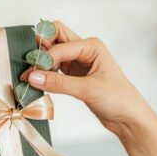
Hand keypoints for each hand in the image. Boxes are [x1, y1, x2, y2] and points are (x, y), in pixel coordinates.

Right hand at [21, 21, 156, 137]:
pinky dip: (45, 74)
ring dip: (41, 63)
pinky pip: (54, 69)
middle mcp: (83, 50)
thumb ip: (59, 83)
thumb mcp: (88, 89)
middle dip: (40, 48)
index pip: (59, 46)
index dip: (44, 59)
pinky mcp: (73, 76)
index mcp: (91, 46)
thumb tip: (32, 77)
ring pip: (53, 54)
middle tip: (29, 65)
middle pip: (55, 38)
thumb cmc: (118, 99)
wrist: (127, 117)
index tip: (31, 74)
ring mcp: (77, 63)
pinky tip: (39, 83)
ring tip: (30, 78)